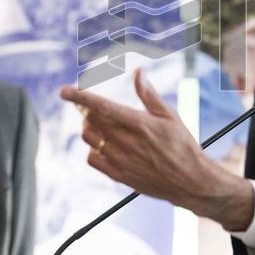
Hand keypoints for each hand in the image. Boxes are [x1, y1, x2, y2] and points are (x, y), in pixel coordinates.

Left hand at [59, 69, 254, 230]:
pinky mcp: (118, 175)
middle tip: (94, 107)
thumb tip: (138, 73)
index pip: (102, 107)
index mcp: (139, 123)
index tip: (64, 91)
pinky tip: (105, 145)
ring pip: (89, 139)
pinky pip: (92, 159)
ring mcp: (120, 160)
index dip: (81, 97)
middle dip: (87, 110)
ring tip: (101, 125)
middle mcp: (127, 142)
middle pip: (91, 120)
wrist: (190, 181)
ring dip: (89, 128)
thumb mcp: (170, 116)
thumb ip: (149, 95)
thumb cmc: (183, 145)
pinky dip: (93, 149)